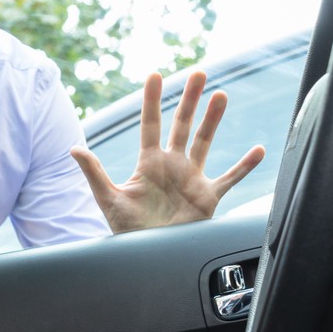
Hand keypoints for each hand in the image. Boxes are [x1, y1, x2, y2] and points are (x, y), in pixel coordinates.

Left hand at [71, 71, 264, 233]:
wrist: (150, 258)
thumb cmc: (128, 232)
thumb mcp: (109, 200)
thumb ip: (94, 173)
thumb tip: (74, 149)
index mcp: (149, 163)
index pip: (151, 124)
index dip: (152, 99)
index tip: (155, 75)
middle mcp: (172, 165)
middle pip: (182, 124)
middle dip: (189, 99)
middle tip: (198, 73)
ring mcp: (191, 179)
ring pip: (205, 142)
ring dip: (213, 119)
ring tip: (221, 95)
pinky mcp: (208, 197)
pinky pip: (230, 178)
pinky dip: (244, 166)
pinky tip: (258, 150)